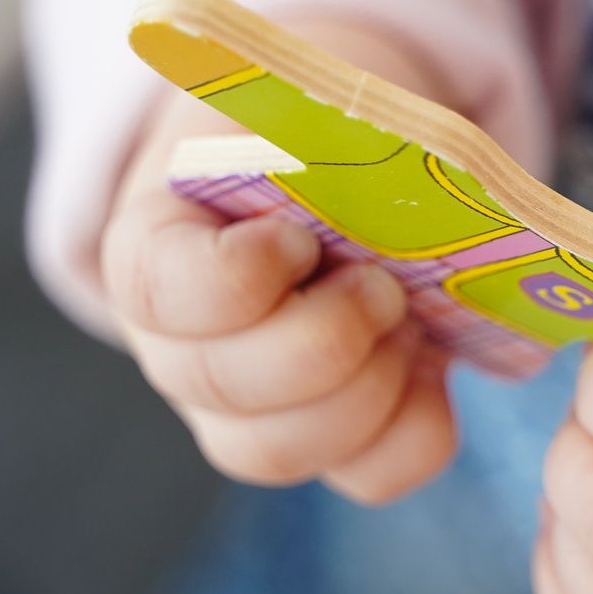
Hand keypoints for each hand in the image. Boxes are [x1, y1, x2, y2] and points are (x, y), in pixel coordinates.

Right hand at [99, 20, 461, 504]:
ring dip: (368, 388)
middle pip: (223, 385)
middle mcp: (182, 350)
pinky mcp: (326, 444)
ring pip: (280, 450)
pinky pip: (364, 476)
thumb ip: (312, 140)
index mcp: (156, 251)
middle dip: (323, 340)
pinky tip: (436, 366)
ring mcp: (244, 412)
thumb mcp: (295, 118)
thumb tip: (376, 165)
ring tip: (411, 322)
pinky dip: (417, 429)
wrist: (328, 185)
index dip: (232, 278)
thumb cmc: (305, 145)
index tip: (296, 239)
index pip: (158, 291)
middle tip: (386, 285)